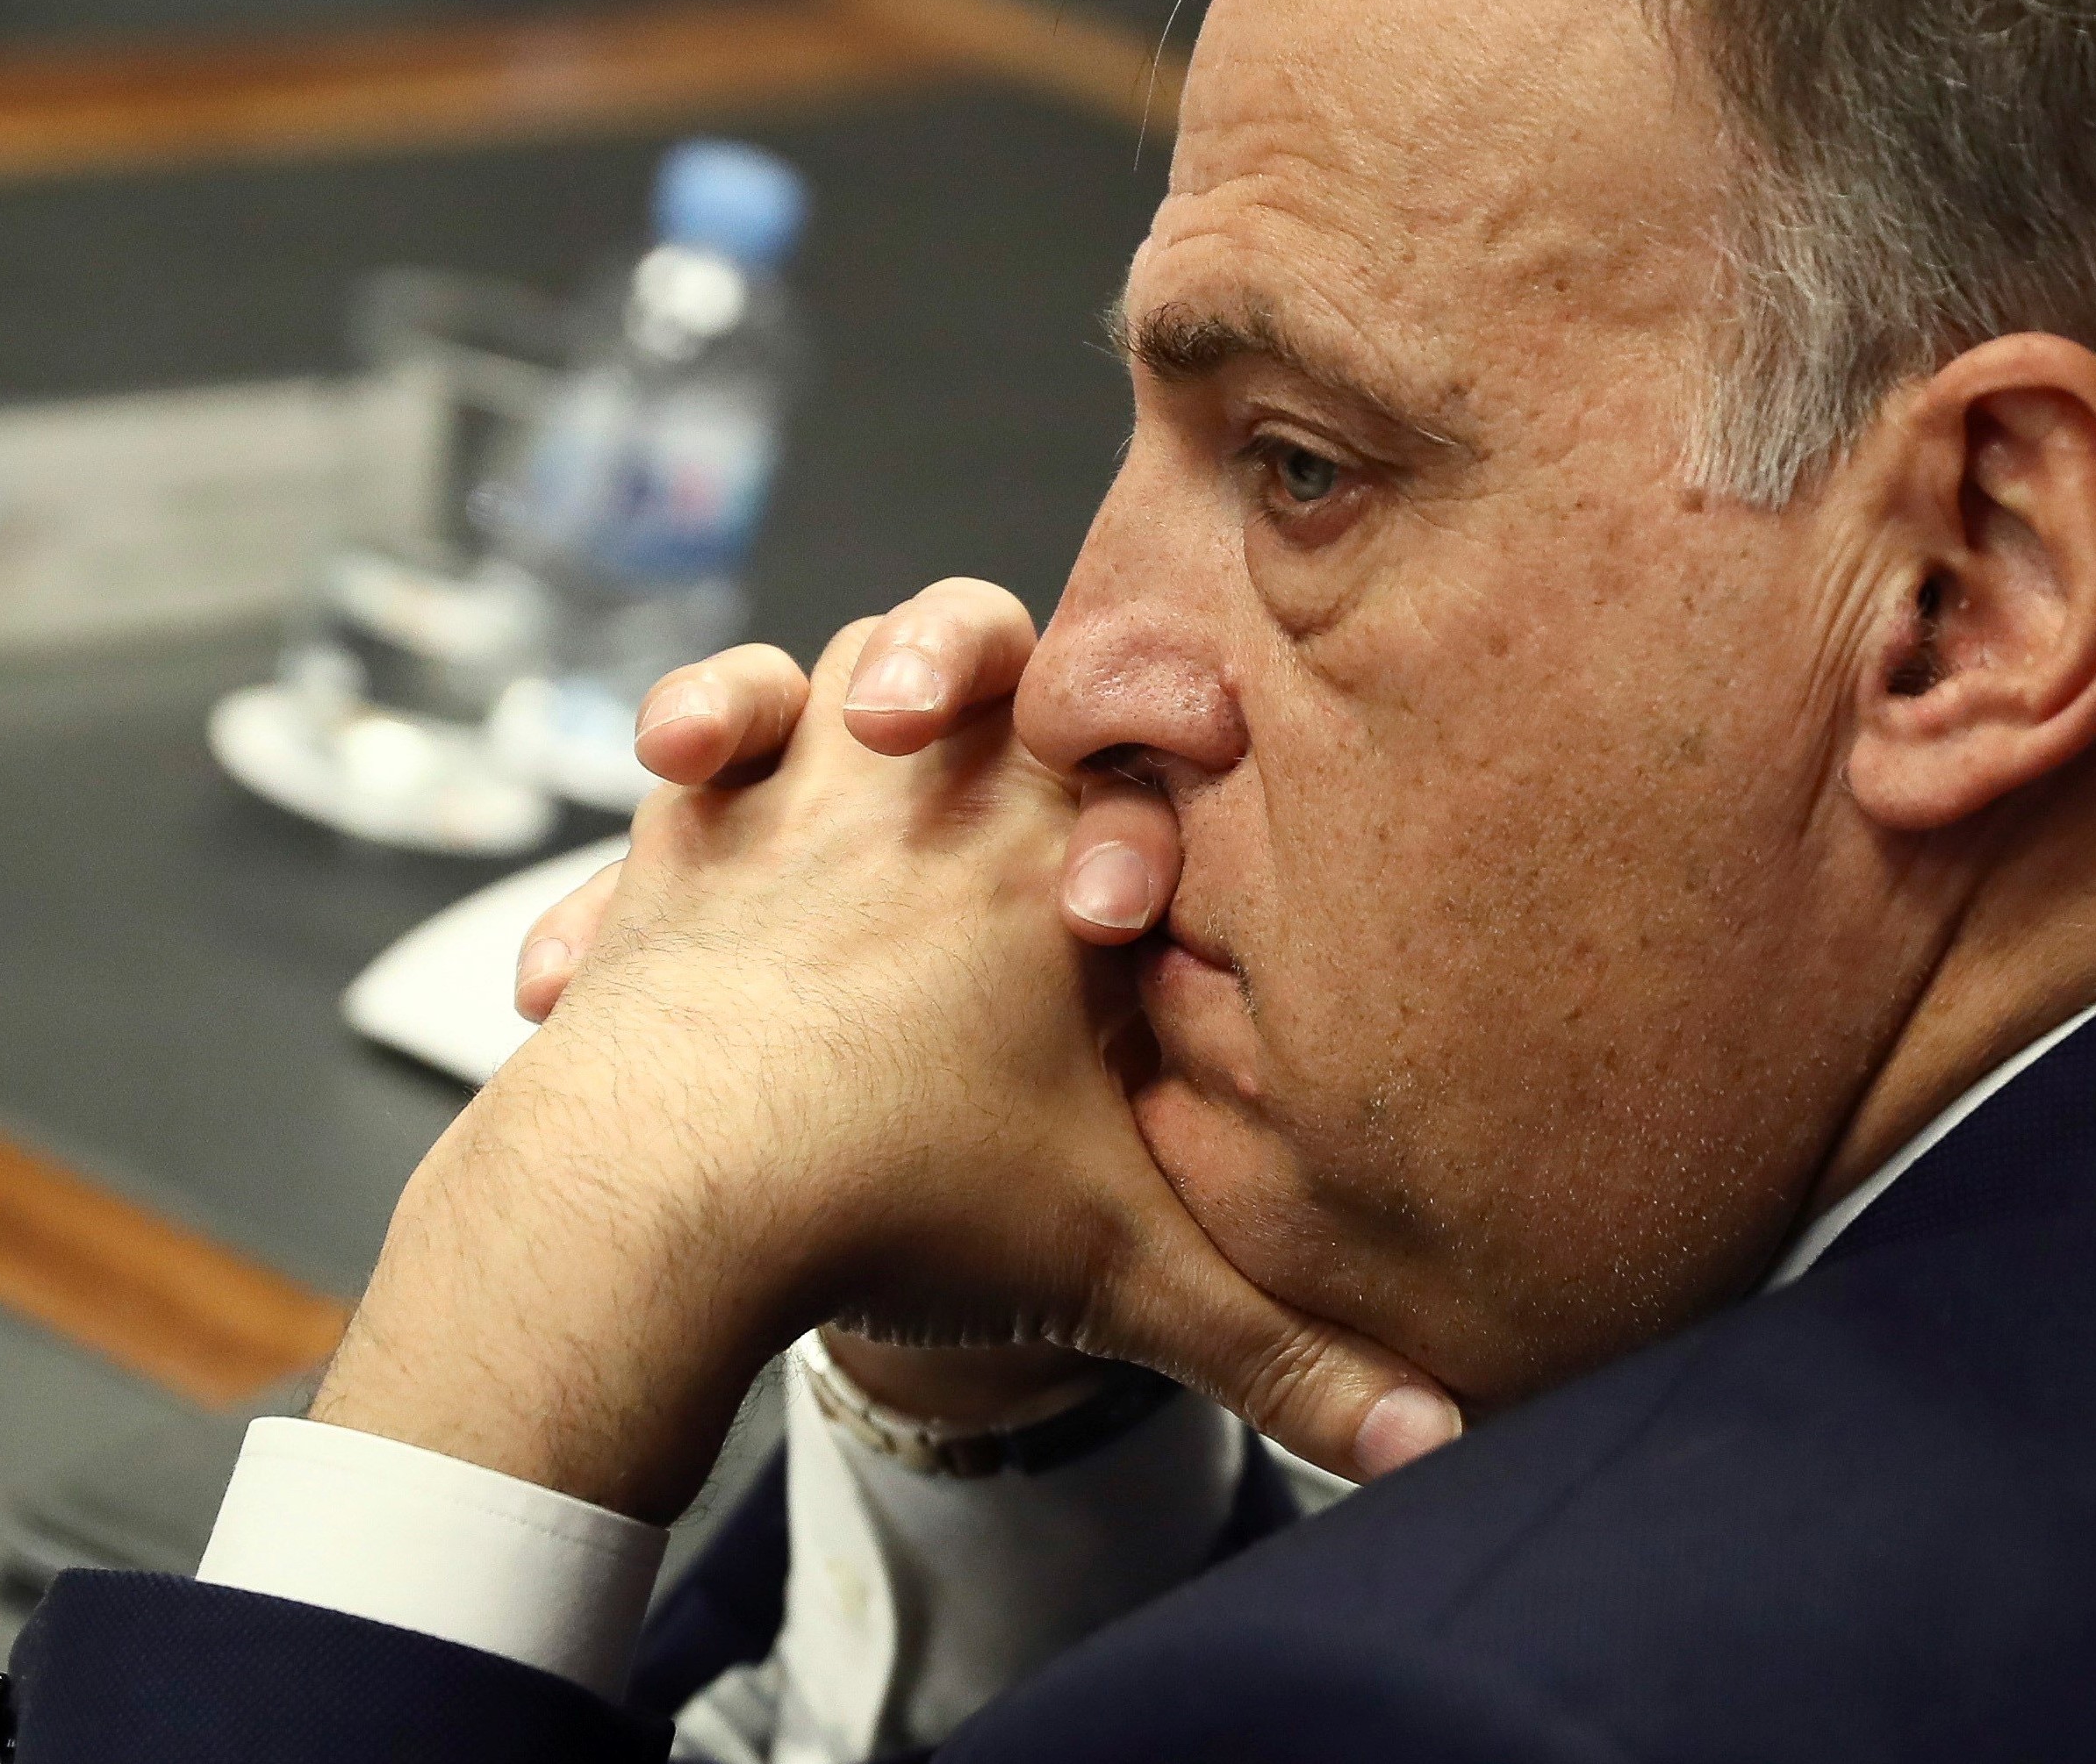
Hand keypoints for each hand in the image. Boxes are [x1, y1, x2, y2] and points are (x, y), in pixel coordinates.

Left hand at [318, 614, 1452, 1520]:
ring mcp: (778, 812)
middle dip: (979, 667)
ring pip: (814, 671)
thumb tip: (1441, 1453)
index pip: (1136, 724)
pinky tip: (690, 826)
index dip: (1159, 737)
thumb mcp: (1123, 1276)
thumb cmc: (895, 1202)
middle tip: (972, 738)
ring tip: (850, 751)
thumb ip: (1287, 1352)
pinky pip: (678, 769)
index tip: (1131, 845)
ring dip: (824, 696)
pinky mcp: (663, 859)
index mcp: (1046, 851)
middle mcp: (913, 796)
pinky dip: (690, 779)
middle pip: (970, 642)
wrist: (654, 1196)